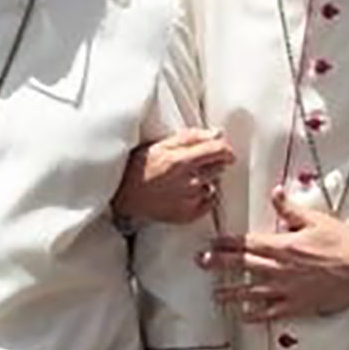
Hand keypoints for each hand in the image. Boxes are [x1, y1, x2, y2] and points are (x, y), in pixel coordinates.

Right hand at [113, 128, 235, 224]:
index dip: (225, 148)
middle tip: (194, 163)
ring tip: (185, 180)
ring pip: (213, 185)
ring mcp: (190, 200)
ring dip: (206, 180)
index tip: (223, 150)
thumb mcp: (161, 144)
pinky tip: (185, 193)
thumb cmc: (139, 168)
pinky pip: (208, 203)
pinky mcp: (189, 215)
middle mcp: (189, 182)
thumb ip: (191, 137)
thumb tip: (217, 134)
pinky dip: (202, 197)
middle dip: (212, 163)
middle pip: (219, 167)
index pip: (220, 151)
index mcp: (182, 161)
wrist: (123, 197)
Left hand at [202, 188, 348, 319]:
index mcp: (283, 245)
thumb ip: (290, 209)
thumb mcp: (316, 220)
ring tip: (215, 294)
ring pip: (251, 292)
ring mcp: (287, 289)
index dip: (227, 242)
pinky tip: (242, 316)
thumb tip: (275, 193)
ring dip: (231, 292)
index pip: (248, 243)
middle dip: (220, 264)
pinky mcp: (297, 305)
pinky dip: (255, 315)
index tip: (212, 242)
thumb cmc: (342, 244)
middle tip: (202, 263)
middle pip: (243, 266)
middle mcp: (280, 268)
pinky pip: (271, 312)